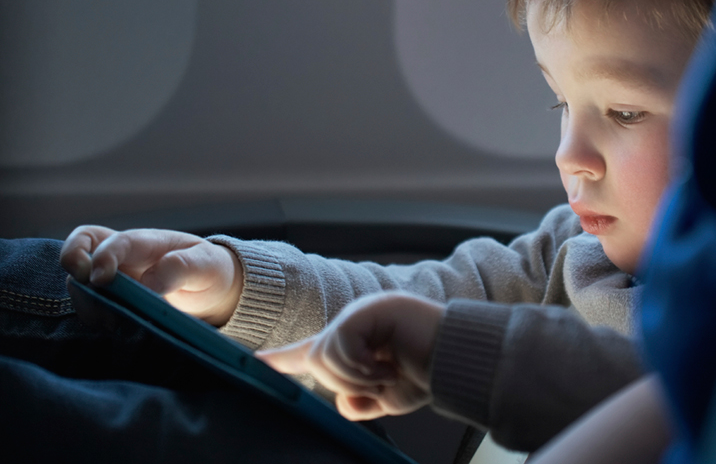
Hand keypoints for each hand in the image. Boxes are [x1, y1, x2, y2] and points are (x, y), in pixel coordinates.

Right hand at [59, 225, 243, 325]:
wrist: (213, 292)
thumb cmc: (210, 271)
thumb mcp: (206, 265)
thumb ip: (180, 267)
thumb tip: (147, 284)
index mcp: (146, 243)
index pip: (115, 241)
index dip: (102, 256)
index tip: (102, 280)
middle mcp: (123, 256)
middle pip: (80, 246)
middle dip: (71, 260)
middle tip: (88, 288)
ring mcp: (114, 278)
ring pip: (79, 280)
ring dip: (84, 299)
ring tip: (109, 321)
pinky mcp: (113, 300)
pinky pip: (90, 304)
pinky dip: (92, 315)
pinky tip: (113, 327)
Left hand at [257, 293, 444, 419]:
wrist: (458, 362)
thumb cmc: (431, 373)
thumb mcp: (388, 397)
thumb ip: (360, 401)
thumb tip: (343, 403)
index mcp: (358, 342)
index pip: (313, 350)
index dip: (283, 358)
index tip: (256, 362)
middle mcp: (354, 323)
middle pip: (317, 358)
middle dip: (344, 381)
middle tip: (381, 383)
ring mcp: (360, 314)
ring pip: (326, 356)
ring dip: (356, 378)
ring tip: (387, 374)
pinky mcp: (368, 312)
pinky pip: (341, 347)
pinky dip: (362, 367)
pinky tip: (387, 365)